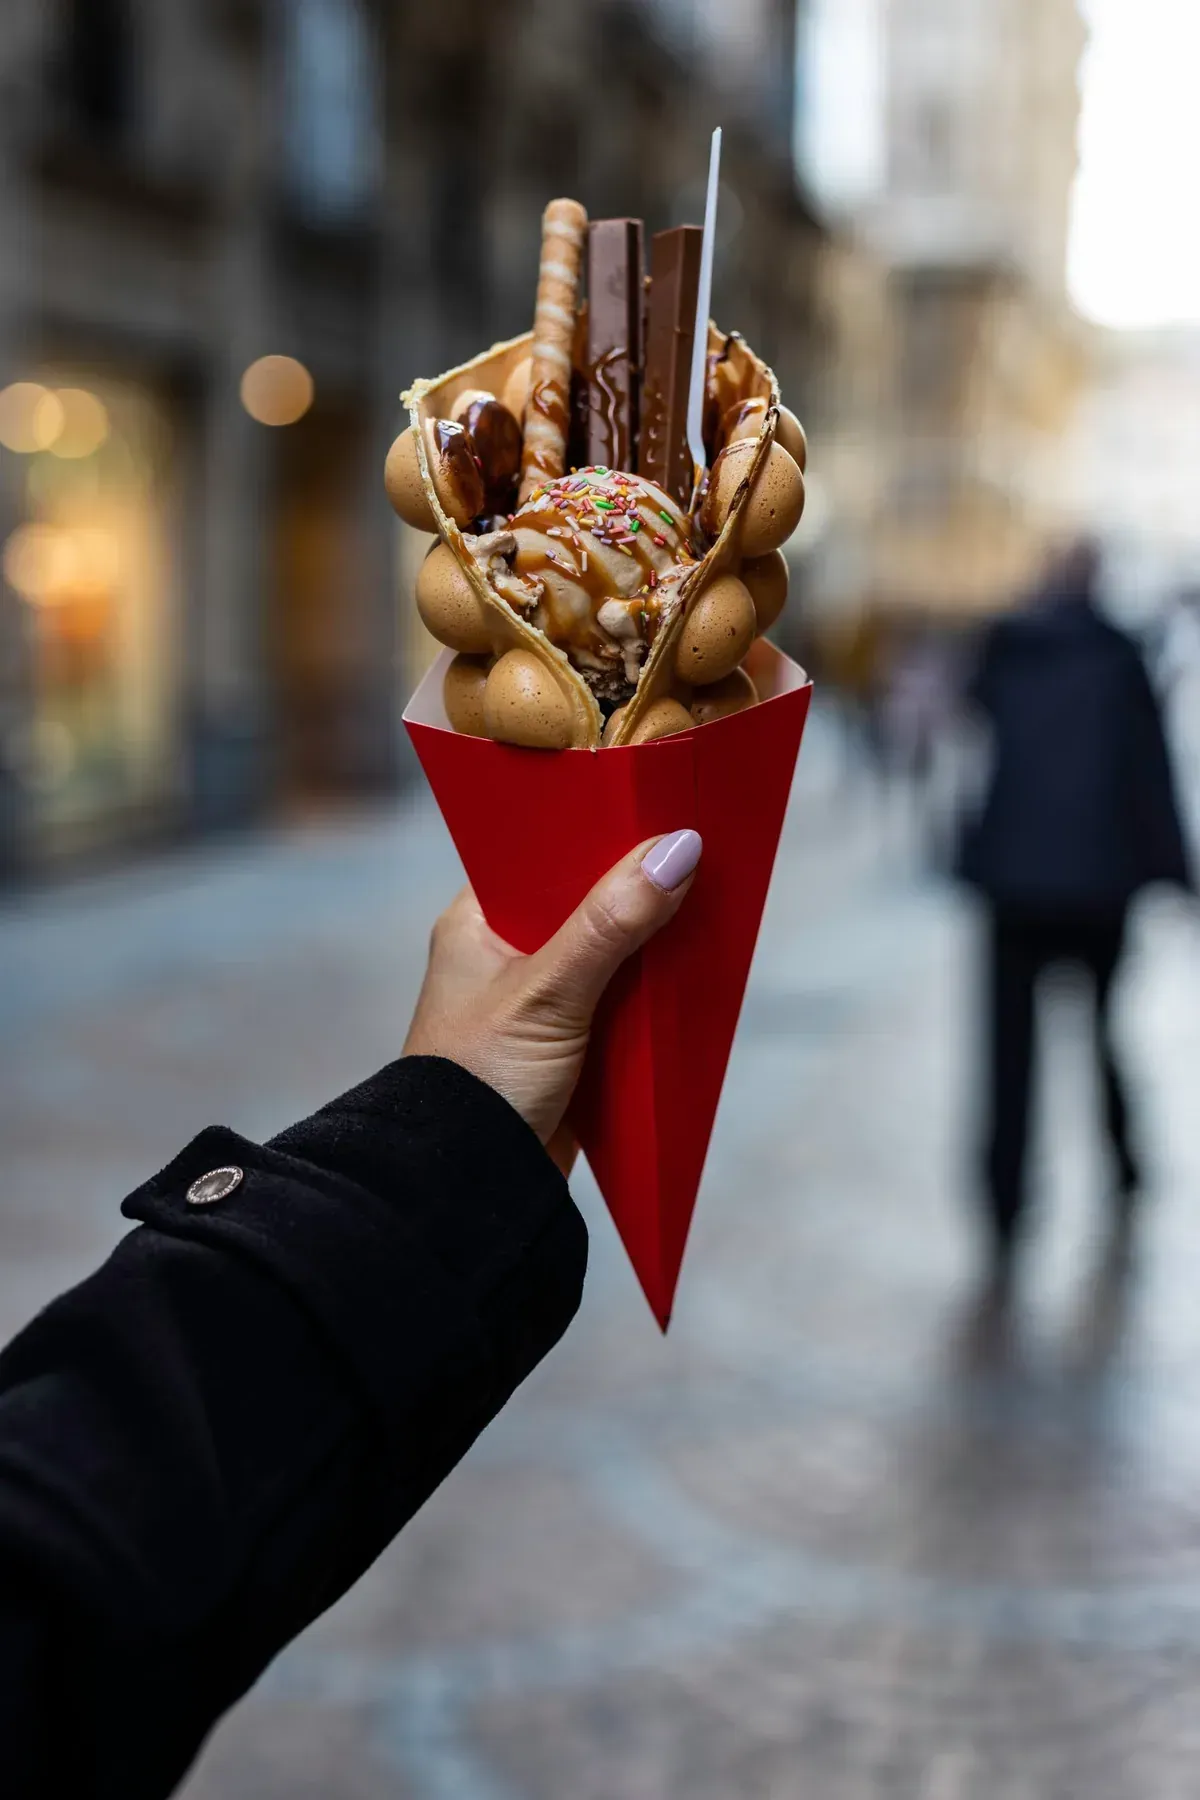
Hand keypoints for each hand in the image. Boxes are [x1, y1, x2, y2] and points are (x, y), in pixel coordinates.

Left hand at [403, 830, 701, 1167]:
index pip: (542, 854)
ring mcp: (538, 1003)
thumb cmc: (483, 1080)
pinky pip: (622, 1004)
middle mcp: (503, 956)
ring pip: (610, 954)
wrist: (468, 1189)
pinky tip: (697, 970)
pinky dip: (654, 994)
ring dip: (652, 942)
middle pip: (584, 902)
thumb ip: (610, 924)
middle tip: (702, 850)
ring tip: (713, 898)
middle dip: (636, 889)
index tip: (657, 806)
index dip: (597, 832)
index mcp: (476, 924)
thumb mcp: (549, 993)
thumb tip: (678, 849)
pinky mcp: (571, 1047)